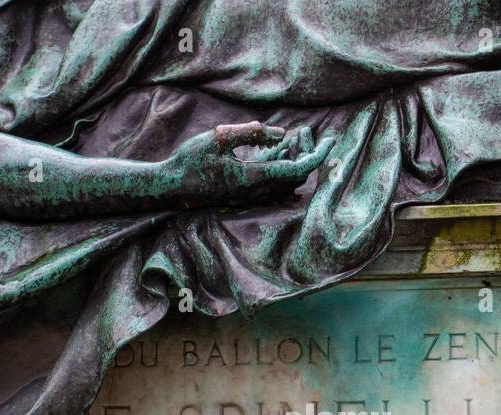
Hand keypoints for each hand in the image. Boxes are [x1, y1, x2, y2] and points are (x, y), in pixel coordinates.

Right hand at [166, 121, 334, 205]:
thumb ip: (251, 133)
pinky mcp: (244, 195)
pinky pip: (273, 183)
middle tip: (307, 132)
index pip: (297, 170)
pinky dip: (281, 166)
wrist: (170, 187)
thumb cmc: (190, 161)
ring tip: (296, 136)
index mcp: (253, 178)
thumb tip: (280, 133)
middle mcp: (256, 192)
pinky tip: (279, 149)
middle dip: (306, 154)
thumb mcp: (218, 138)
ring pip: (285, 181)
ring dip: (294, 160)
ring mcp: (250, 196)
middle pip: (296, 176)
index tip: (331, 141)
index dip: (317, 155)